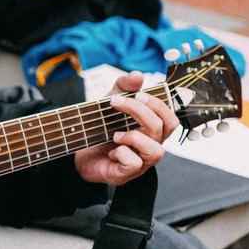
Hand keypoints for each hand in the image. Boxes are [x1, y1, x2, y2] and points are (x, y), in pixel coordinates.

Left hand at [74, 71, 178, 185]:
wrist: (77, 152)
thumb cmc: (100, 128)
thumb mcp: (109, 103)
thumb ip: (122, 88)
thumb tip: (138, 75)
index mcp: (151, 131)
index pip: (170, 118)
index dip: (158, 104)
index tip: (136, 93)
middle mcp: (150, 146)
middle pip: (164, 129)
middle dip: (141, 111)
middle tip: (116, 102)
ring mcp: (140, 163)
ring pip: (155, 151)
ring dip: (134, 136)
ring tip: (115, 134)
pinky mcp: (125, 174)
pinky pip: (134, 164)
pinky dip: (122, 153)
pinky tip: (111, 151)